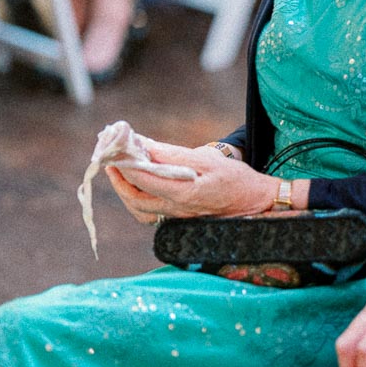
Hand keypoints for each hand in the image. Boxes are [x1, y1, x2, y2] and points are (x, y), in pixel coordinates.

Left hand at [106, 141, 276, 222]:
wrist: (255, 203)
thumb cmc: (235, 178)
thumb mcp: (206, 159)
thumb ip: (173, 155)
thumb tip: (144, 146)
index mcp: (183, 194)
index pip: (143, 179)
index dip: (125, 163)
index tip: (115, 148)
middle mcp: (176, 210)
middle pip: (135, 198)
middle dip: (119, 179)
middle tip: (110, 159)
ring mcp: (177, 218)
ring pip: (140, 209)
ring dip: (126, 190)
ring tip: (120, 171)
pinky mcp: (179, 219)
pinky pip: (150, 214)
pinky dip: (138, 199)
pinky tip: (138, 185)